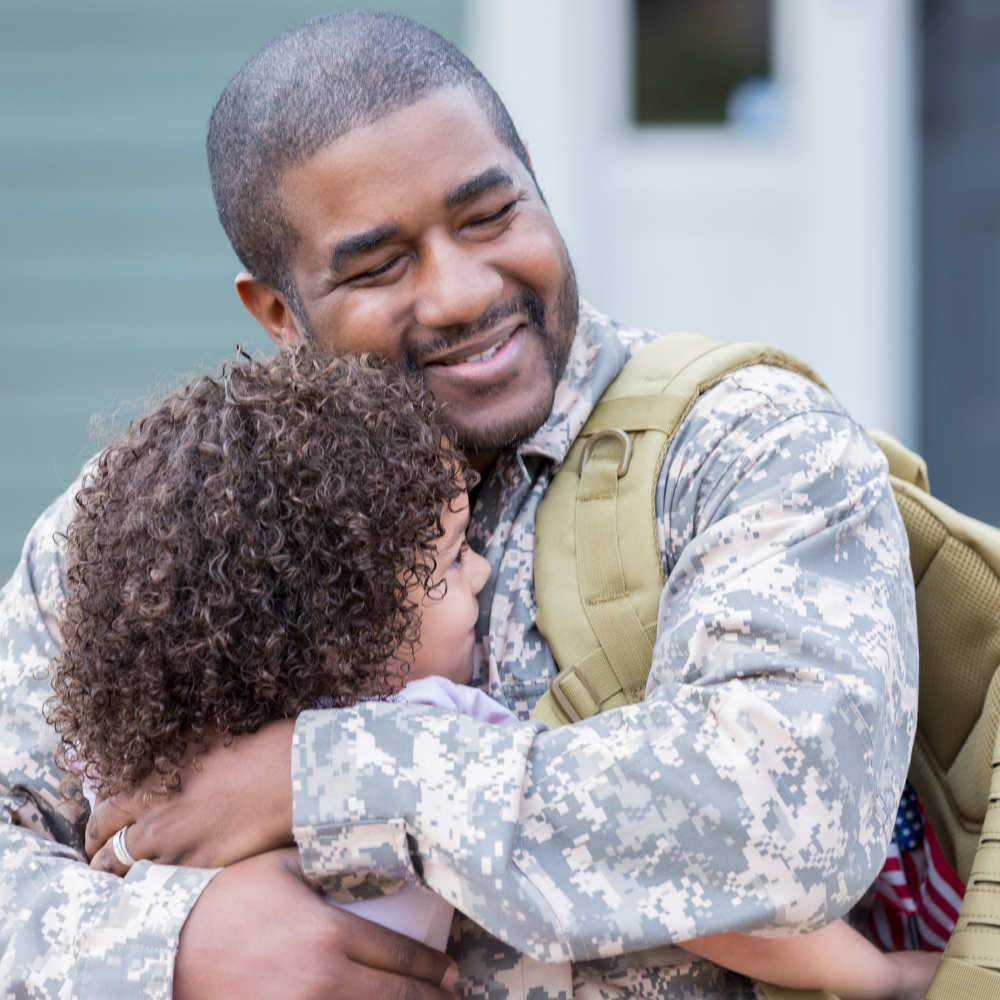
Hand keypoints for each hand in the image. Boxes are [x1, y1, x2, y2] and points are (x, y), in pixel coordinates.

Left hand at [87, 719, 295, 872]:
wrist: (288, 778)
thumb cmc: (260, 749)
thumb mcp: (209, 736)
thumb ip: (179, 751)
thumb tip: (168, 755)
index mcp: (153, 770)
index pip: (107, 798)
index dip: (103, 814)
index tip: (106, 822)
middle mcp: (150, 804)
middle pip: (102, 831)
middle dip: (96, 845)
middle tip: (98, 852)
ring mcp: (167, 838)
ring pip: (117, 864)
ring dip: (113, 869)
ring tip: (116, 875)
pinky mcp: (188, 864)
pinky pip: (152, 879)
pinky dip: (146, 882)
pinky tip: (153, 883)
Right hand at [174, 848, 458, 999]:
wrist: (164, 950)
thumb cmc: (225, 900)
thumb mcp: (280, 868)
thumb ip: (327, 865)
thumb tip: (366, 854)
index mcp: (328, 933)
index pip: (400, 957)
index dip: (434, 969)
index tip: (453, 971)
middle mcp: (324, 980)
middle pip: (396, 999)